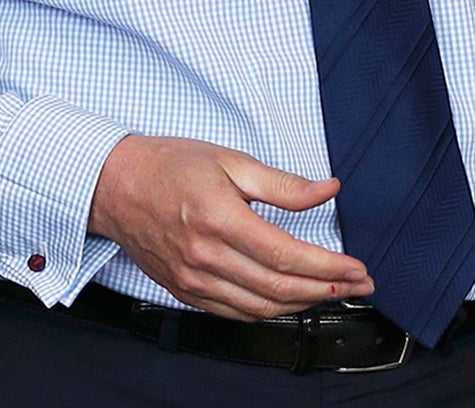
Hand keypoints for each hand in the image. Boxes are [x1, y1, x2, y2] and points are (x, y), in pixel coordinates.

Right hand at [88, 135, 372, 319]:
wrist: (115, 185)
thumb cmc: (170, 166)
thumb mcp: (230, 160)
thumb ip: (282, 183)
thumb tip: (327, 190)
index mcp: (220, 219)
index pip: (287, 256)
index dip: (330, 267)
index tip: (358, 268)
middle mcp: (205, 257)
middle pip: (280, 288)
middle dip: (328, 290)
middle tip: (359, 285)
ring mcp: (193, 280)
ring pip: (261, 307)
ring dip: (304, 305)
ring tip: (332, 292)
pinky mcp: (185, 291)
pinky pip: (236, 313)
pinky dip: (269, 311)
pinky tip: (289, 300)